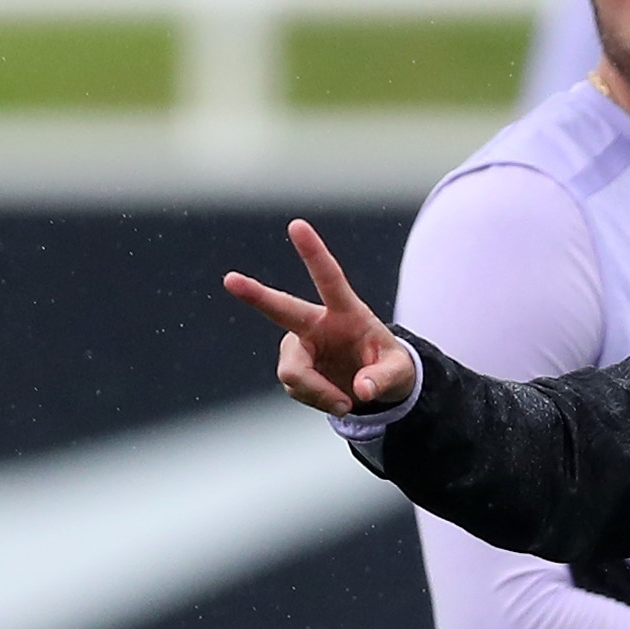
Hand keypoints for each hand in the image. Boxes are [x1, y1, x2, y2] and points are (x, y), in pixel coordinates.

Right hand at [220, 219, 418, 417]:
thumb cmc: (387, 367)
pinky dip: (317, 399)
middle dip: (255, 295)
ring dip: (317, 392)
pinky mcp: (292, 367)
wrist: (373, 385)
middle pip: (282, 309)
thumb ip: (383, 380)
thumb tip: (360, 392)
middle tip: (230, 279)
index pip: (329, 278)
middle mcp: (316, 324)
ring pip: (293, 372)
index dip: (313, 252)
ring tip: (345, 403)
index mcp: (346, 311)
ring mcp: (300, 345)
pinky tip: (333, 397)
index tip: (297, 225)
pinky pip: (297, 388)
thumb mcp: (399, 373)